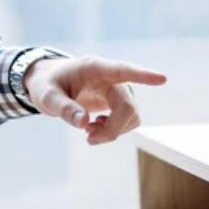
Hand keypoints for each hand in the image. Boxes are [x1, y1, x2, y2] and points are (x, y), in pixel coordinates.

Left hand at [24, 55, 167, 144]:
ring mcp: (118, 88)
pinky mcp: (119, 101)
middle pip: (127, 106)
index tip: (162, 79)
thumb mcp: (46, 96)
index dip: (143, 75)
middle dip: (113, 129)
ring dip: (113, 130)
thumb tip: (84, 122)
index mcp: (94, 67)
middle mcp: (111, 76)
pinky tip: (95, 127)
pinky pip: (129, 120)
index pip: (123, 70)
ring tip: (88, 130)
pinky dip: (114, 130)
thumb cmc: (47, 84)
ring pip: (132, 116)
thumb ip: (63, 108)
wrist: (50, 83)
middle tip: (89, 140)